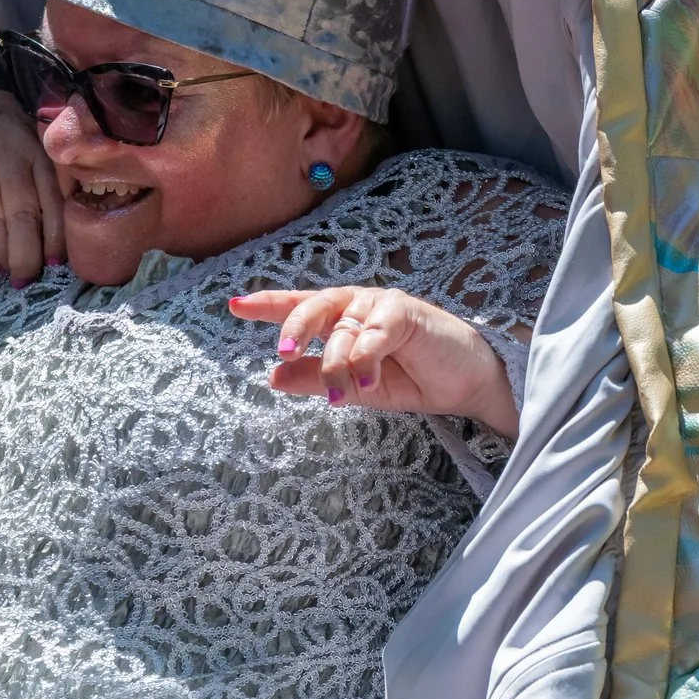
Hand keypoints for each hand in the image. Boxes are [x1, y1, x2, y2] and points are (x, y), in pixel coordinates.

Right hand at [0, 89, 62, 284]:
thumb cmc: (10, 141)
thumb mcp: (38, 150)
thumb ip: (53, 182)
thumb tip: (62, 237)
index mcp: (36, 153)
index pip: (51, 199)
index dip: (54, 236)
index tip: (55, 263)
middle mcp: (6, 162)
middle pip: (21, 216)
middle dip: (27, 255)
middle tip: (29, 277)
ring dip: (6, 257)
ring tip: (14, 273)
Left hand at [229, 287, 519, 437]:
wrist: (465, 382)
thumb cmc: (412, 378)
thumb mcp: (354, 386)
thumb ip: (316, 379)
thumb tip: (272, 378)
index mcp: (343, 319)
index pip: (300, 305)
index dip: (267, 304)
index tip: (233, 306)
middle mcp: (358, 306)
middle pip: (316, 304)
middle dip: (296, 325)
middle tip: (284, 351)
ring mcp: (382, 306)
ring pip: (343, 328)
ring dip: (337, 365)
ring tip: (343, 395)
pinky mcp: (406, 313)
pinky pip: (374, 334)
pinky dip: (365, 359)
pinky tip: (366, 382)